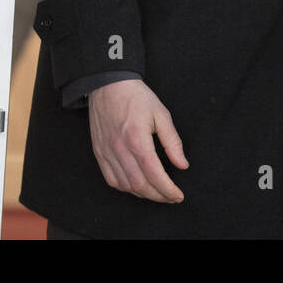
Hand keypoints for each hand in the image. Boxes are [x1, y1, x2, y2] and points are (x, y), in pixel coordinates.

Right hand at [88, 78, 188, 202]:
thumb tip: (183, 165)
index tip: (178, 195)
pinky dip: (126, 188)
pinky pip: (112, 180)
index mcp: (137, 139)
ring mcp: (106, 153)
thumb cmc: (137, 97)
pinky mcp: (99, 153)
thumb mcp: (161, 114)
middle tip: (171, 197)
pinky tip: (138, 187)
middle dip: (158, 195)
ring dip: (143, 194)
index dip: (167, 189)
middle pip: (140, 184)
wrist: (108, 85)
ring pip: (125, 185)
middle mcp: (119, 150)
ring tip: (158, 193)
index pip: (154, 174)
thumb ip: (173, 142)